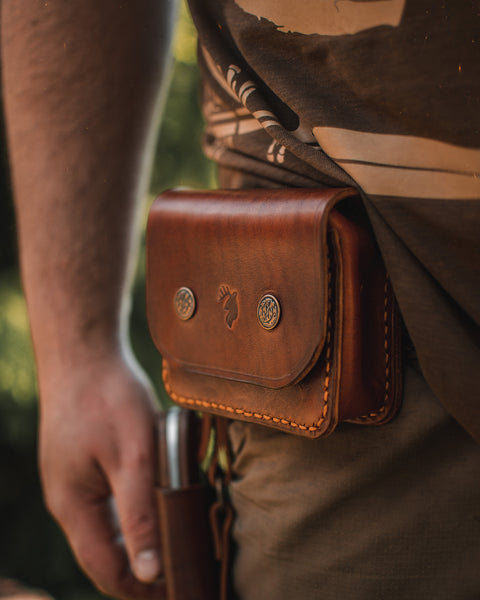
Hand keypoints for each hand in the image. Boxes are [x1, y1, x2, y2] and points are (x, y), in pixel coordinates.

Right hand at [38, 351, 164, 599]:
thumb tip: (149, 572)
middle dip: (142, 568)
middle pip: (105, 552)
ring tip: (177, 542)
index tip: (179, 590)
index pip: (105, 570)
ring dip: (139, 538)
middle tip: (185, 568)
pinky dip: (132, 510)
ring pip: (108, 526)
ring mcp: (73, 481)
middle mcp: (69, 500)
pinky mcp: (83, 463)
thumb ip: (138, 514)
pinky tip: (157, 504)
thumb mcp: (131, 456)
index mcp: (73, 507)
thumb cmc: (106, 398)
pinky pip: (108, 500)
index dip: (140, 589)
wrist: (82, 352)